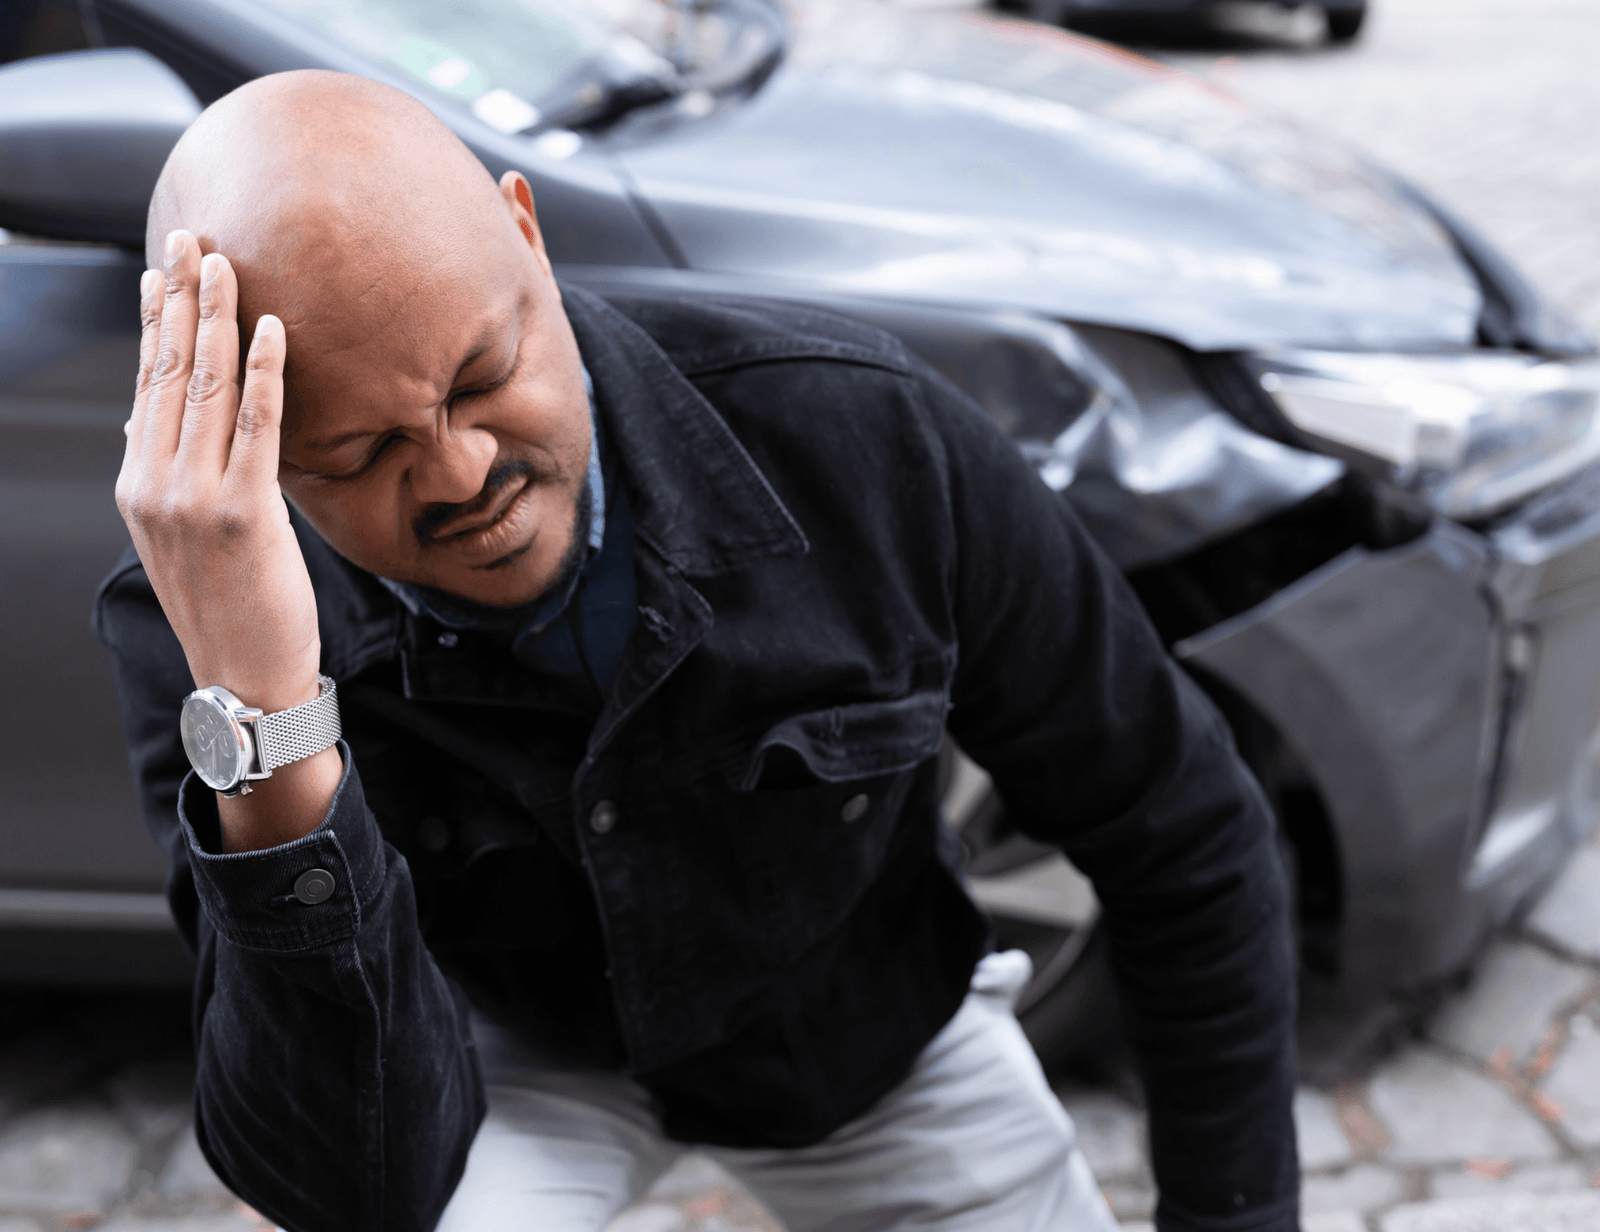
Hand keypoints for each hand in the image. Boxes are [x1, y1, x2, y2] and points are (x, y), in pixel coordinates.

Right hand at [116, 230, 321, 715]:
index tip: (161, 271)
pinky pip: (258, 427)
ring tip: (225, 263)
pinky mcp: (245, 513)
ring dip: (217, 319)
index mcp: (139, 485)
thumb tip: (152, 427)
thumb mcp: (181, 538)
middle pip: (169, 372)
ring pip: (206, 389)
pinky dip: (266, 374)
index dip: (156, 323)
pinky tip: (273, 329)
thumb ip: (169, 478)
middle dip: (180, 300)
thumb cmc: (227, 606)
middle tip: (191, 238)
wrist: (244, 678)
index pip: (147, 386)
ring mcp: (195, 497)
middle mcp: (156, 483)